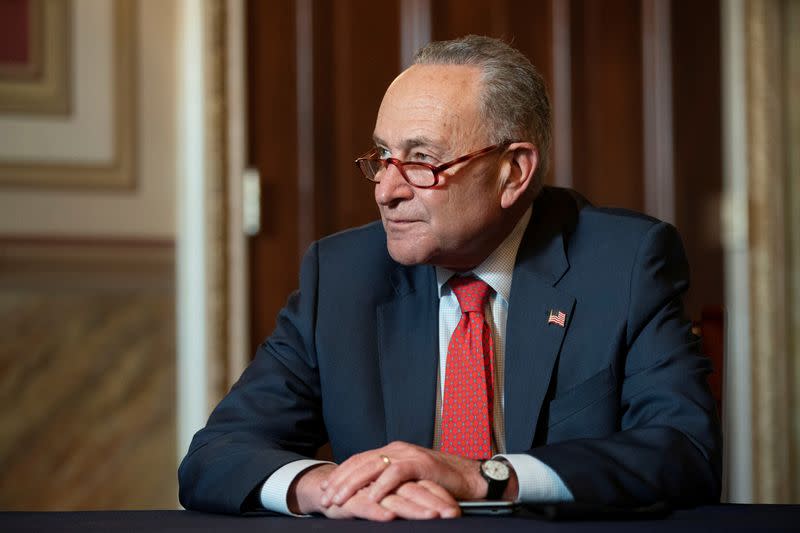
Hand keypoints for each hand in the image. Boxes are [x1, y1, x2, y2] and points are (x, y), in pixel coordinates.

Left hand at [319, 441, 497, 508]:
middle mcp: (398, 449)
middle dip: (340, 480)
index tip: (326, 489)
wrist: (472, 478)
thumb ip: (392, 482)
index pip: (359, 460)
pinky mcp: (421, 464)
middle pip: (361, 462)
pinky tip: (371, 498)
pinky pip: (395, 474)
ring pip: (372, 466)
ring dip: (353, 484)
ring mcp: (409, 455)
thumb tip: (370, 494)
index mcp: (393, 451)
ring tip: (339, 499)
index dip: (341, 474)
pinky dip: (381, 486)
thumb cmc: (442, 484)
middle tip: (326, 497)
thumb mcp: (410, 482)